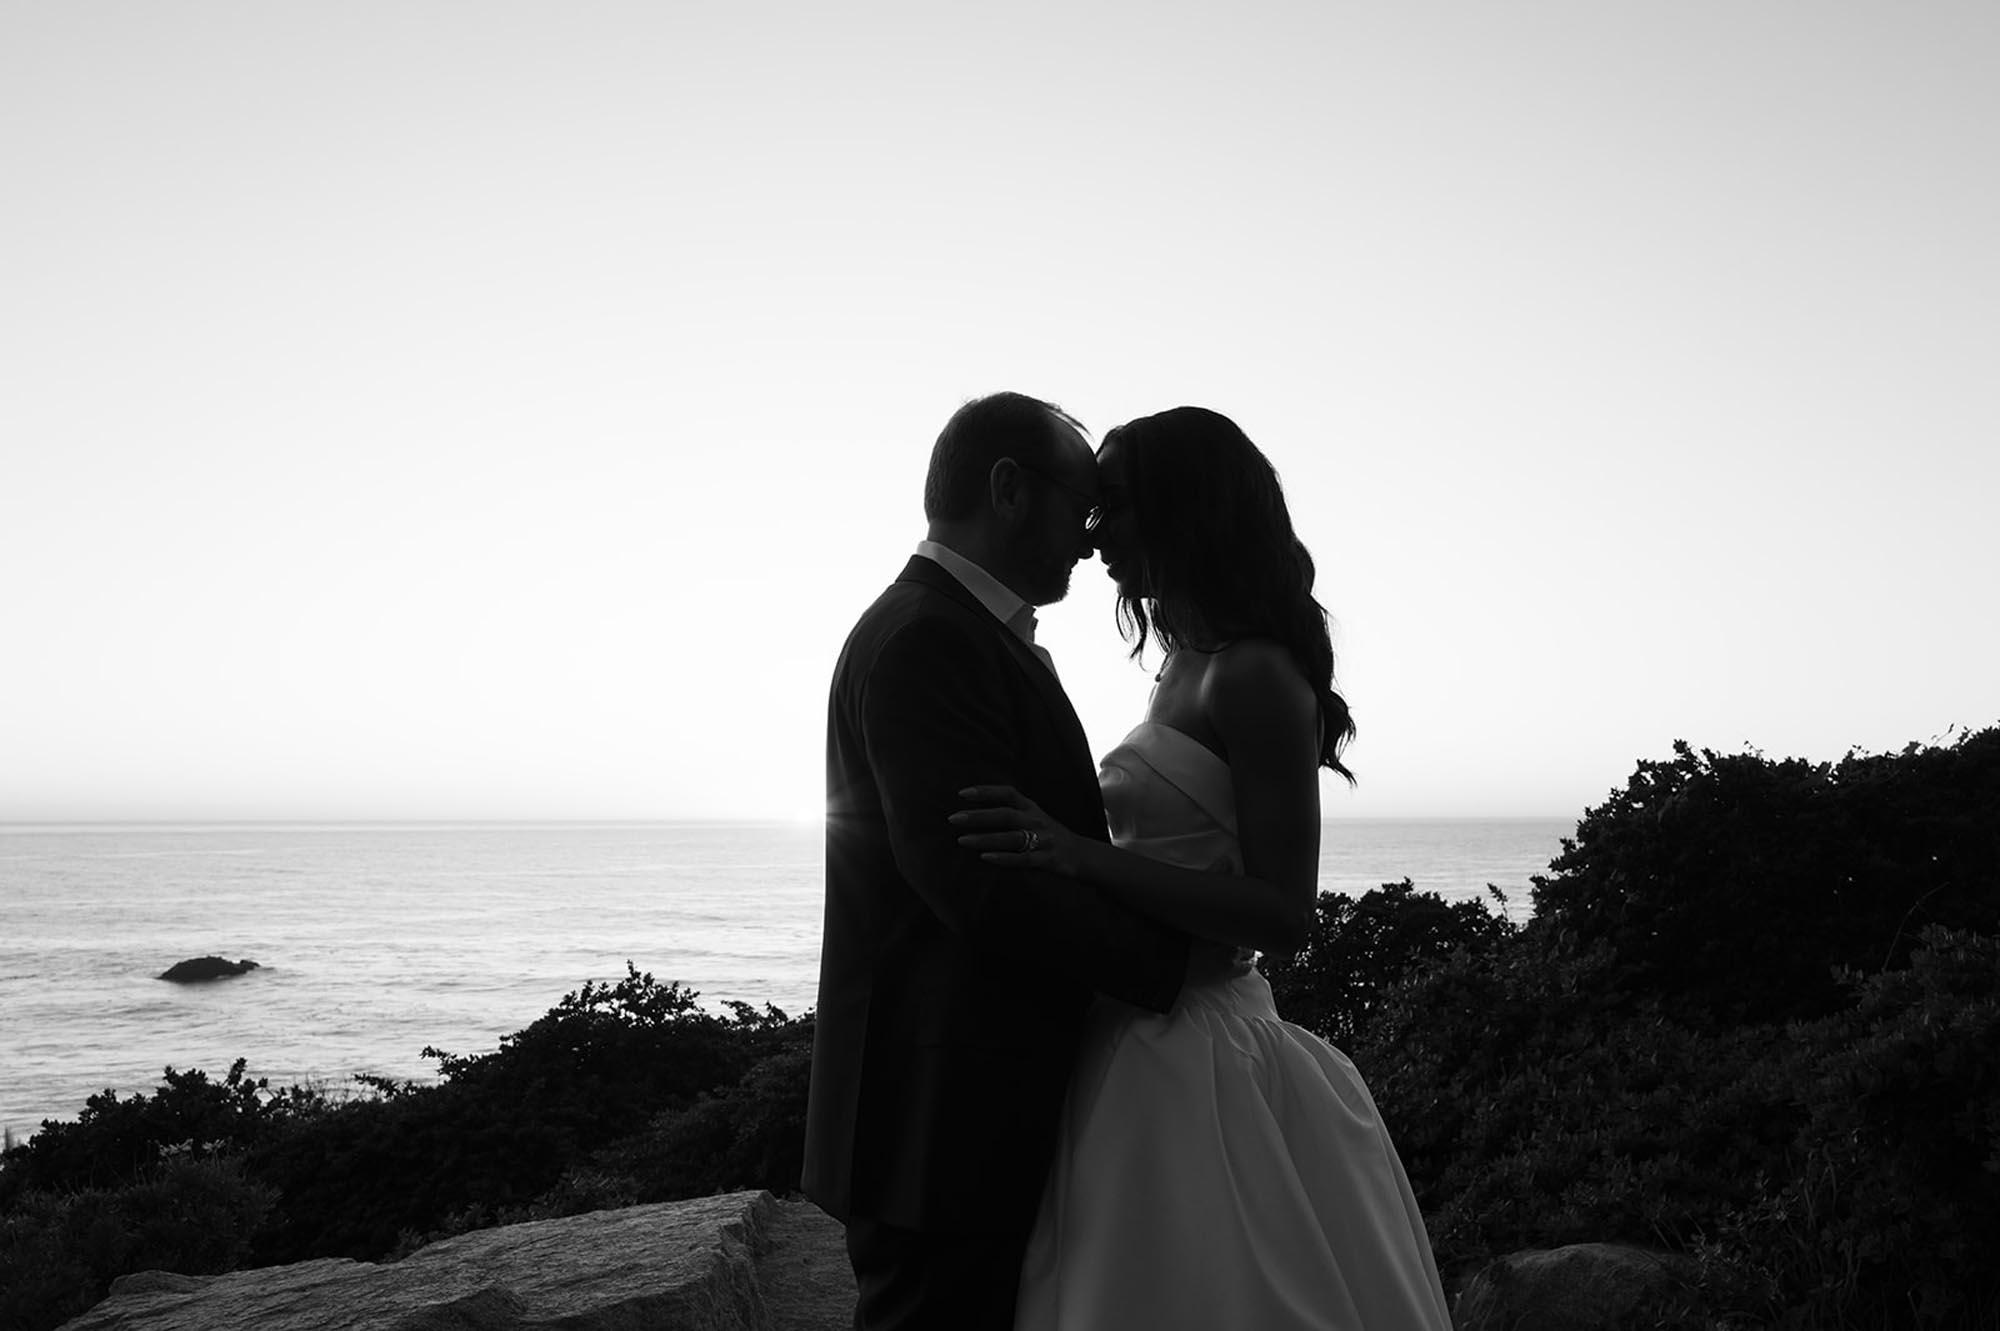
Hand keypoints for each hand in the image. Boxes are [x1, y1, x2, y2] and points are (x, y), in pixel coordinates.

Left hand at [951, 785, 1083, 876]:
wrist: (1083, 855)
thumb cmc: (1049, 835)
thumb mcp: (1034, 817)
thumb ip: (1012, 812)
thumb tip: (975, 812)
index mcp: (1032, 808)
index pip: (1008, 793)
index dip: (986, 791)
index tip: (962, 793)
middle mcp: (1037, 820)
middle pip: (1005, 815)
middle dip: (978, 816)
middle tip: (953, 818)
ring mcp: (1043, 840)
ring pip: (1011, 838)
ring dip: (985, 839)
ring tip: (962, 840)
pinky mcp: (1048, 860)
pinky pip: (1023, 859)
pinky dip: (1004, 858)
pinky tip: (985, 858)